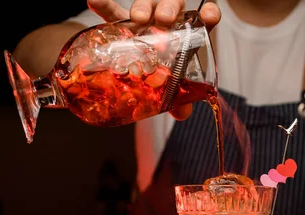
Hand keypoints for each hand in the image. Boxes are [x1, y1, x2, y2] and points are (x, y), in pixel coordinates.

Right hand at [87, 0, 221, 120]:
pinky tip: (94, 1)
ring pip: (148, 3)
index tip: (211, 15)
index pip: (202, 21)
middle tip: (165, 20)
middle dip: (170, 9)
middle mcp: (167, 22)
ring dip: (144, 6)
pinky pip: (112, 11)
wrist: (132, 69)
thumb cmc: (158, 75)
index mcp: (185, 36)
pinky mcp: (120, 20)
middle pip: (172, 5)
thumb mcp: (169, 87)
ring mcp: (144, 19)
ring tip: (138, 18)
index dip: (209, 15)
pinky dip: (104, 5)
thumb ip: (179, 99)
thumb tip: (182, 113)